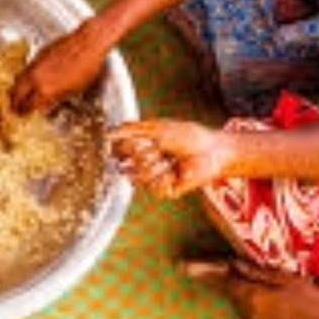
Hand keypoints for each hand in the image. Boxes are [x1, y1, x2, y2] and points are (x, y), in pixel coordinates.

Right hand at [11, 19, 111, 113]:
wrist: (88, 42)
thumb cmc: (88, 68)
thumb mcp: (75, 90)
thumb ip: (57, 99)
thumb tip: (47, 105)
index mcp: (45, 90)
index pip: (27, 106)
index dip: (23, 112)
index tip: (23, 115)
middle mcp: (35, 78)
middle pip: (16, 93)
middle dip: (14, 102)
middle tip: (16, 108)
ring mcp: (35, 65)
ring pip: (18, 79)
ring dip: (17, 89)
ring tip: (20, 94)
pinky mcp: (38, 54)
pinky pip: (26, 69)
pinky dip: (25, 77)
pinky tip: (32, 79)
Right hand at [110, 120, 233, 197]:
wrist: (211, 151)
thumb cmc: (187, 136)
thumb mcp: (156, 128)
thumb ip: (131, 130)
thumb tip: (107, 133)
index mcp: (140, 148)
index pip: (119, 151)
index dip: (126, 146)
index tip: (141, 140)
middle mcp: (144, 164)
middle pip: (126, 163)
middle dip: (143, 153)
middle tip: (160, 149)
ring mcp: (153, 178)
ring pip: (138, 176)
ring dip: (154, 165)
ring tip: (168, 161)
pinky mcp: (164, 190)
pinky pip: (152, 186)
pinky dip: (163, 177)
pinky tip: (174, 173)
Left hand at [184, 259, 318, 318]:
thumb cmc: (310, 301)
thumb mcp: (286, 280)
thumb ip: (258, 273)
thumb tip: (234, 264)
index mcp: (253, 296)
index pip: (223, 280)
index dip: (204, 270)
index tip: (182, 265)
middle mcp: (249, 310)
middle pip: (226, 291)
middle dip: (210, 278)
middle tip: (188, 267)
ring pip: (234, 300)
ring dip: (223, 288)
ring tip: (207, 275)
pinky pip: (244, 309)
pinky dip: (237, 298)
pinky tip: (238, 293)